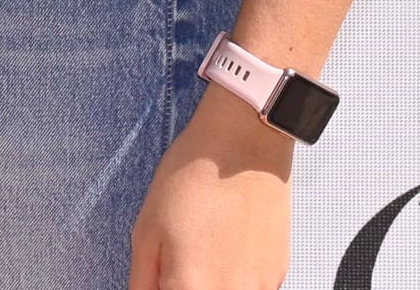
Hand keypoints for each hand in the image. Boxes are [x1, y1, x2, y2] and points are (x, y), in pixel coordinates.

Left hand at [128, 91, 293, 289]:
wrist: (245, 144)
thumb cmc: (192, 178)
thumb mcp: (147, 229)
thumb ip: (143, 281)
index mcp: (190, 287)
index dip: (162, 286)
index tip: (161, 274)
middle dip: (184, 284)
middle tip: (181, 257)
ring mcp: (258, 288)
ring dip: (209, 283)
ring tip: (204, 249)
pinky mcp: (277, 275)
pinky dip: (234, 279)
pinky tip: (227, 248)